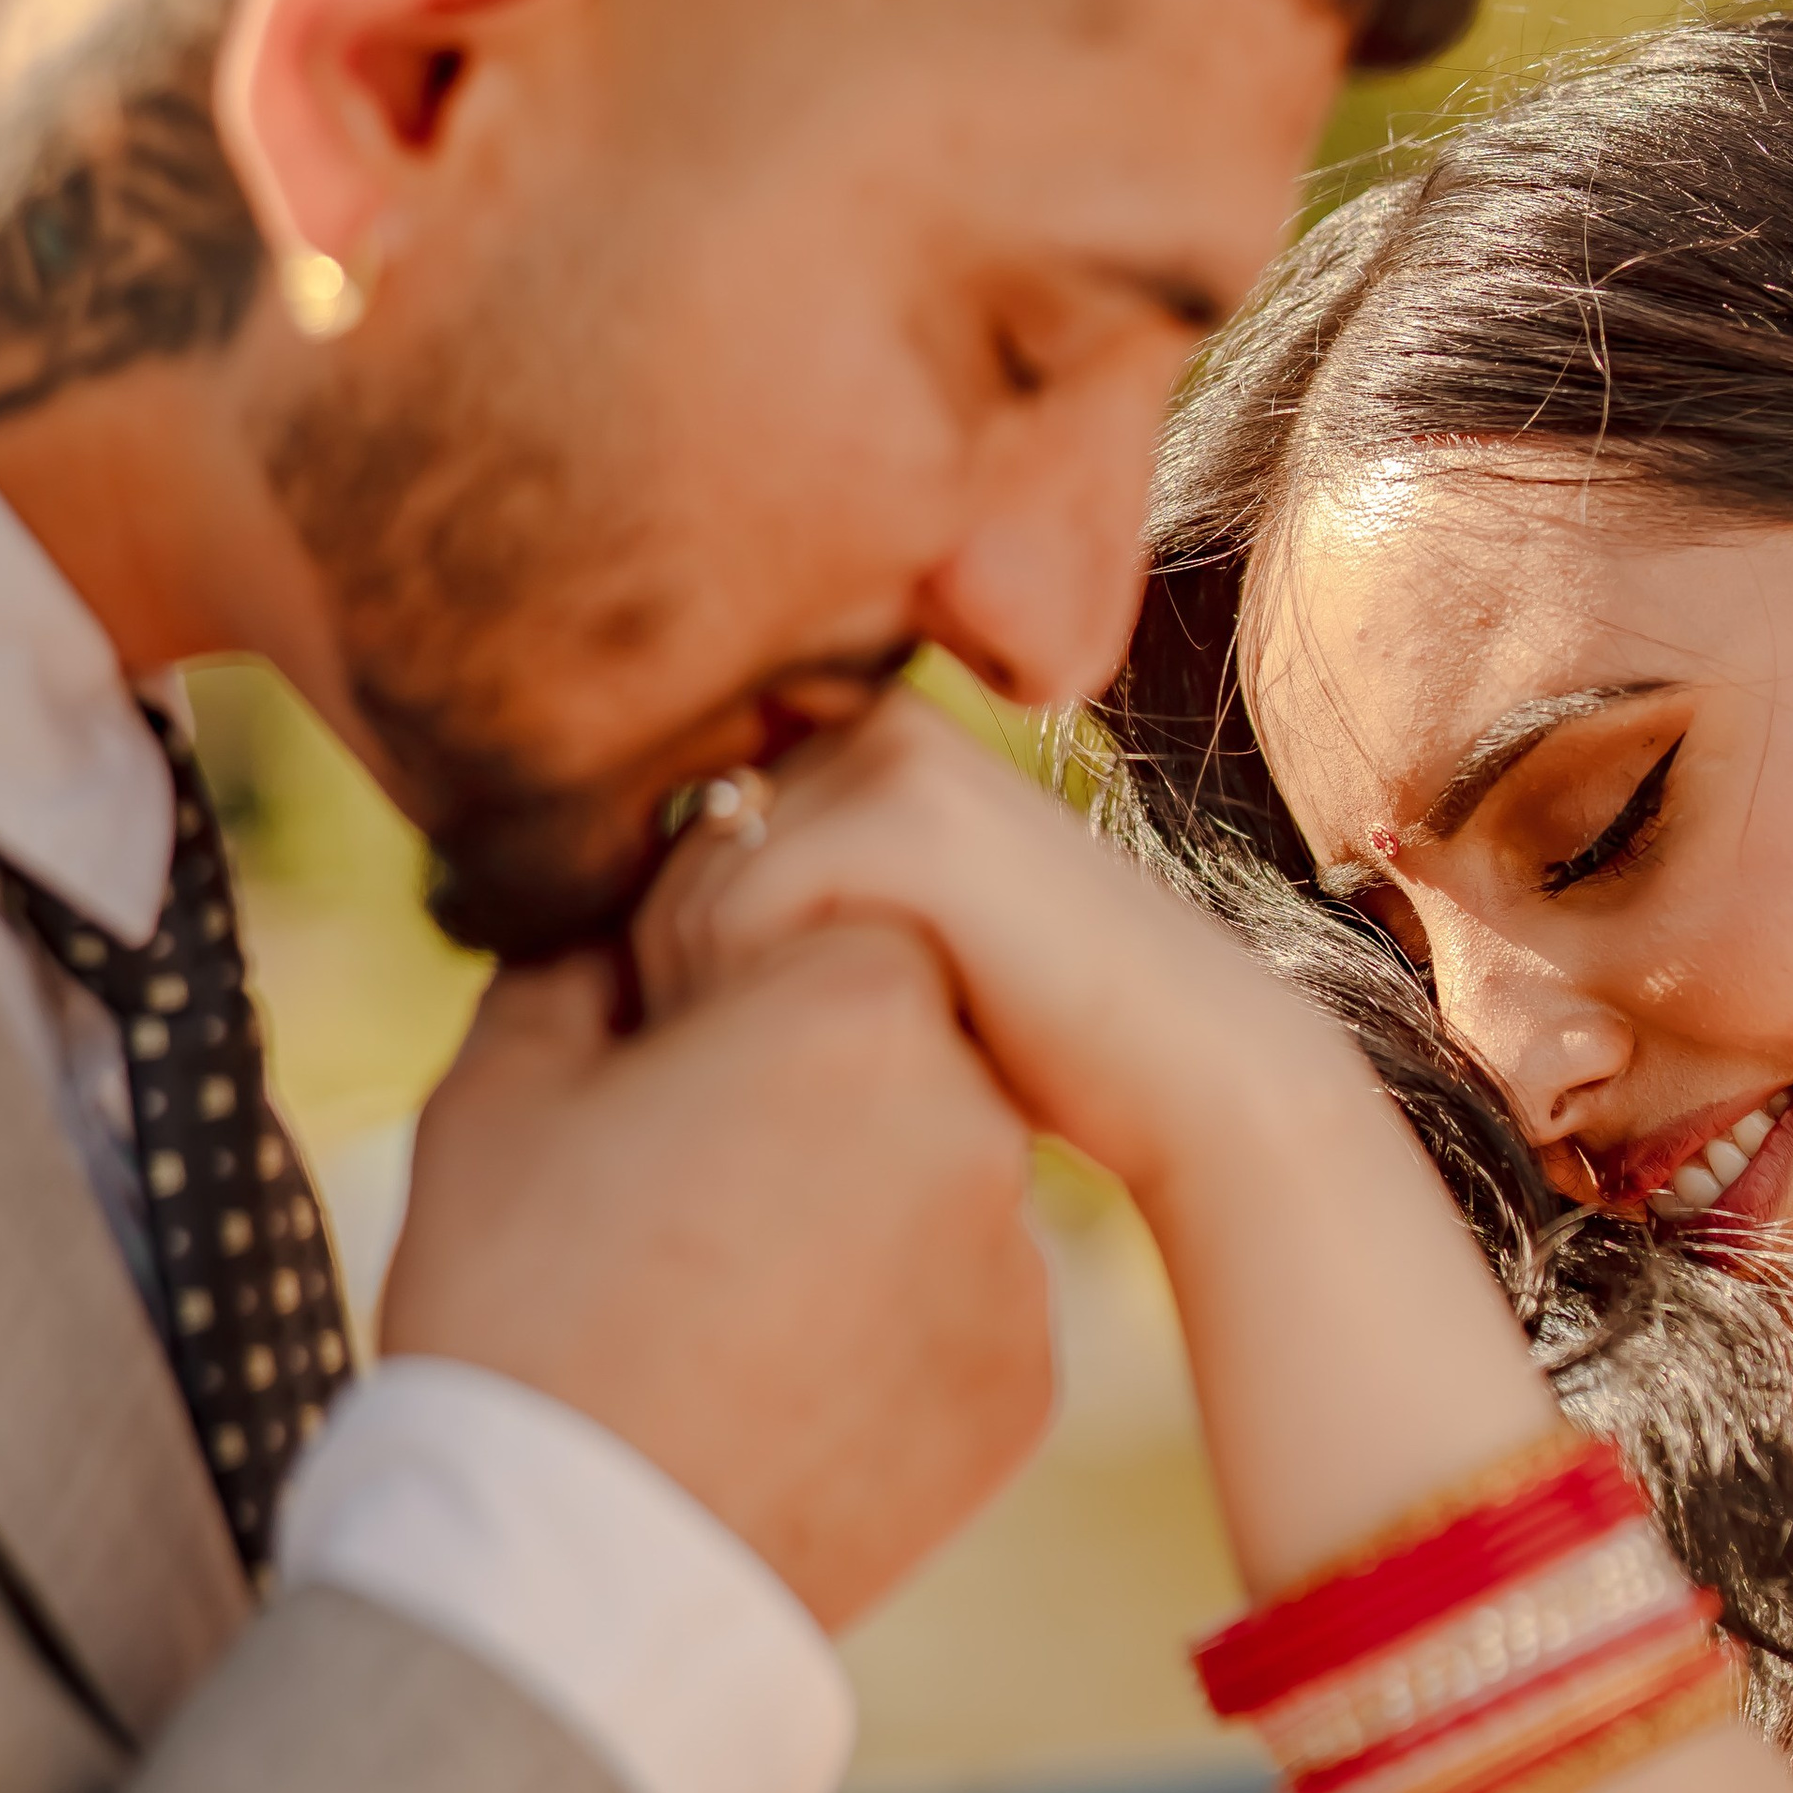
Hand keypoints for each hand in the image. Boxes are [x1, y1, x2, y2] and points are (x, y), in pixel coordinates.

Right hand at [380, 918, 1051, 1632]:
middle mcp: (981, 1122)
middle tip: (687, 1174)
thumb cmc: (519, 1306)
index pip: (834, 919)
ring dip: (855, 1195)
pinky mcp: (1025, 1386)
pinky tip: (780, 1366)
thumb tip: (626, 933)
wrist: (570, 1568)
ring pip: (941, 1175)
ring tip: (723, 1287)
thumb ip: (581, 965)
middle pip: (906, 1043)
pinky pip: (964, 1302)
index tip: (660, 1047)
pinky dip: (892, 1317)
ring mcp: (1018, 1266)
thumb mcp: (502, 1090)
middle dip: (810, 1078)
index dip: (735, 974)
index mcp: (861, 1007)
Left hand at [636, 691, 1557, 1595]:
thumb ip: (775, 921)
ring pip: (682, 896)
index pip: (672, 855)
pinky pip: (730, 919)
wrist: (1191, 1071)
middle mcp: (865, 720)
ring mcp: (886, 753)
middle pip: (661, 872)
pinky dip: (768, 1007)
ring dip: (726, 1010)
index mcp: (858, 743)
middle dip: (698, 994)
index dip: (687, 972)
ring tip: (859, 1055)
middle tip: (827, 1066)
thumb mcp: (878, 961)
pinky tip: (879, 1043)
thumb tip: (602, 950)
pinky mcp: (906, 809)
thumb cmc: (1032, 1045)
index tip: (779, 1050)